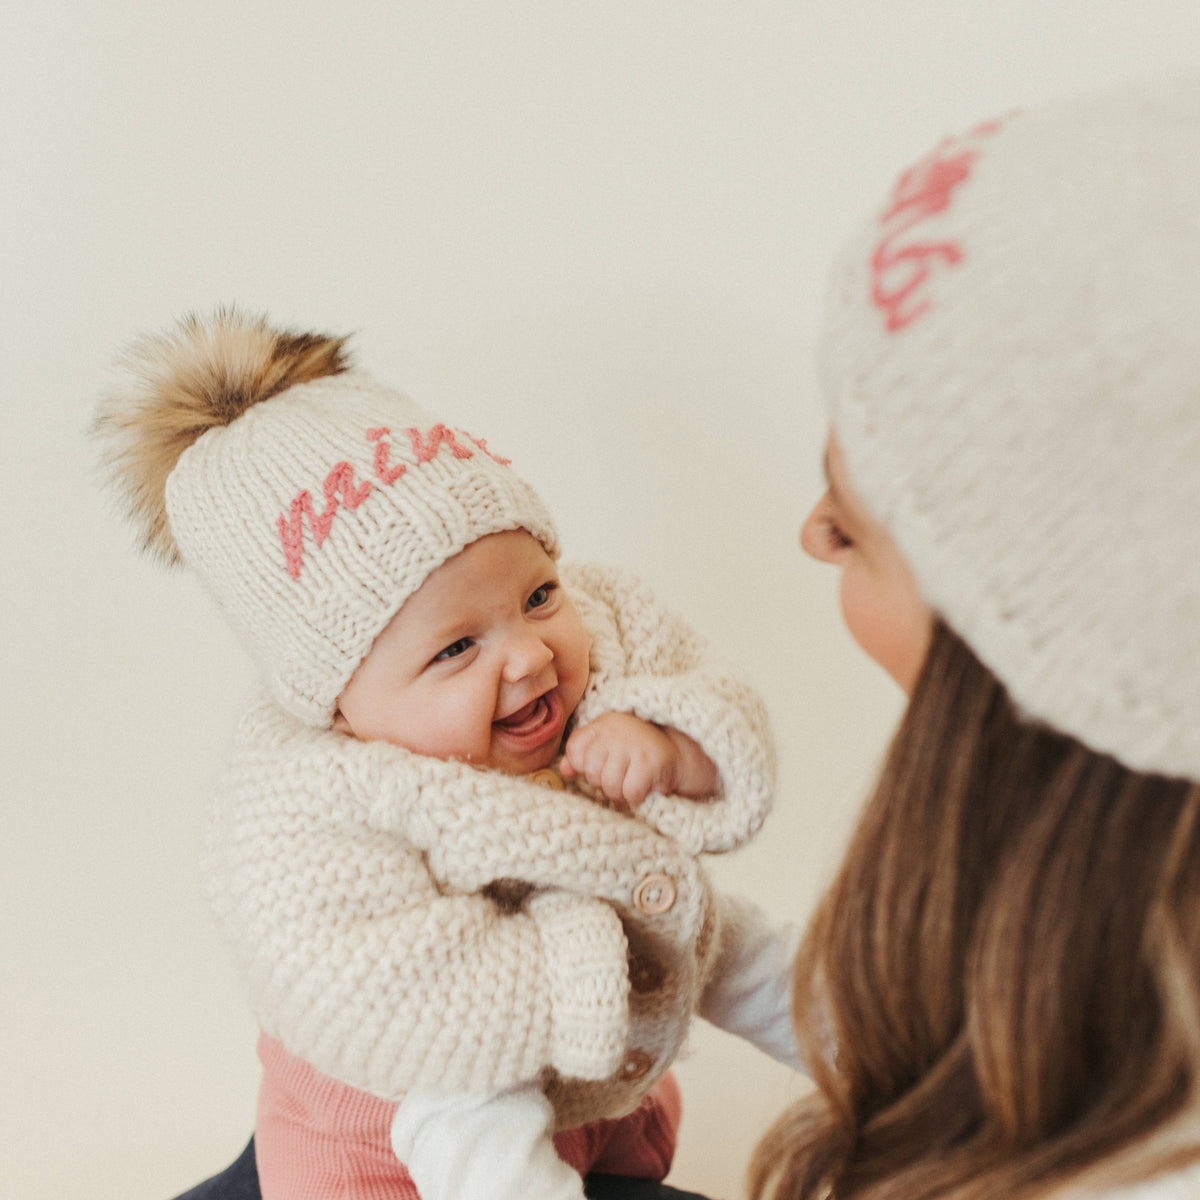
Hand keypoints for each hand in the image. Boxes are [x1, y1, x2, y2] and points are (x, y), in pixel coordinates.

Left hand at [561, 712, 717, 808]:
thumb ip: (581, 757)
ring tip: (634, 781)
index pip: (575, 751)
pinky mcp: (651, 761)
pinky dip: (637, 797)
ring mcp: (635, 743)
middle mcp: (617, 729)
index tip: (604, 765)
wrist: (679, 754)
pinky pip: (630, 793)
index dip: (586, 767)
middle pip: (592, 773)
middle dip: (606, 783)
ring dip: (621, 792)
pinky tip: (645, 787)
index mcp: (602, 724)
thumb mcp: (606, 749)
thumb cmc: (635, 754)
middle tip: (624, 775)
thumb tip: (564, 769)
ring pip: (610, 786)